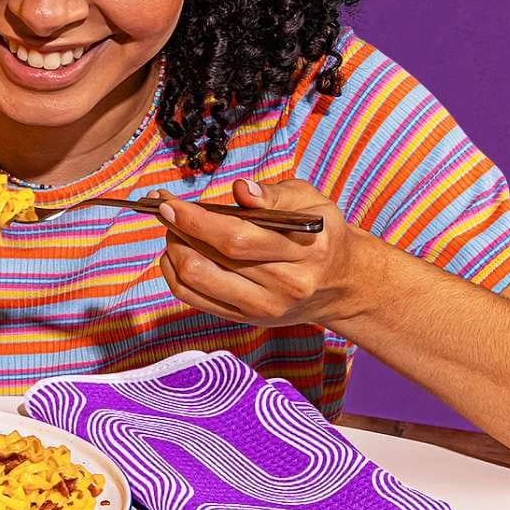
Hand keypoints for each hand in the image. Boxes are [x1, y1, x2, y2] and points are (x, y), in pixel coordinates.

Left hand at [154, 177, 365, 328]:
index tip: (169, 203)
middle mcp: (284, 285)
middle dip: (178, 230)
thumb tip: (241, 190)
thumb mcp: (310, 202)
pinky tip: (175, 254)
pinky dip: (174, 274)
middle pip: (212, 260)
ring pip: (197, 281)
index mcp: (304, 252)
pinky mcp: (246, 319)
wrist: (342, 284)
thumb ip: (274, 195)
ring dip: (173, 251)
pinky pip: (195, 299)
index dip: (196, 221)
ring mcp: (263, 308)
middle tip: (167, 210)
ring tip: (175, 230)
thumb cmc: (321, 234)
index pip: (237, 239)